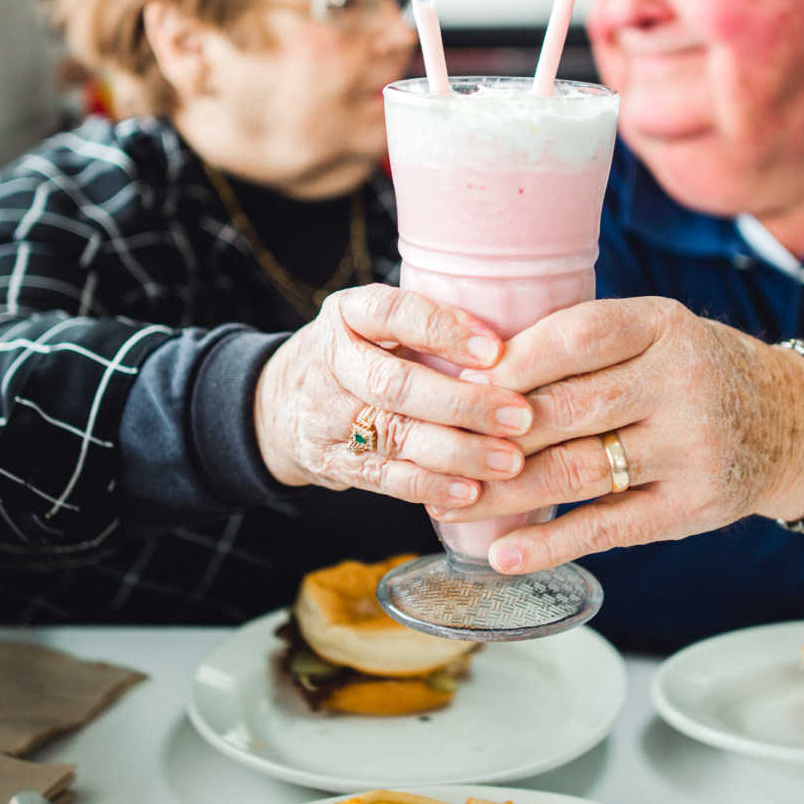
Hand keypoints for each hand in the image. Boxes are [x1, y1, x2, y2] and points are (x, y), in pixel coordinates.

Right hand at [253, 283, 532, 509]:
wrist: (281, 402)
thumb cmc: (362, 353)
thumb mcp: (379, 323)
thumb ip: (432, 326)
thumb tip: (522, 340)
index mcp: (348, 313)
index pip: (393, 313)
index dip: (443, 330)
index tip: (496, 349)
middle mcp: (333, 361)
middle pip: (397, 384)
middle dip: (464, 404)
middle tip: (521, 416)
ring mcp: (327, 415)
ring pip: (395, 435)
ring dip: (458, 452)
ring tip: (510, 460)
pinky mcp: (332, 461)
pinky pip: (384, 477)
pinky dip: (430, 486)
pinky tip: (471, 491)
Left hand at [431, 297, 803, 573]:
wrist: (789, 422)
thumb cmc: (695, 371)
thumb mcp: (656, 332)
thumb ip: (585, 343)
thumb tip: (477, 372)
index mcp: (663, 326)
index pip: (579, 336)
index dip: (515, 360)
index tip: (462, 381)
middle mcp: (682, 383)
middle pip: (568, 408)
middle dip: (492, 433)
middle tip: (436, 448)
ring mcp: (691, 448)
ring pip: (576, 472)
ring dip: (503, 492)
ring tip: (448, 503)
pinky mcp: (693, 506)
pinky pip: (609, 527)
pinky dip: (551, 544)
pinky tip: (503, 554)